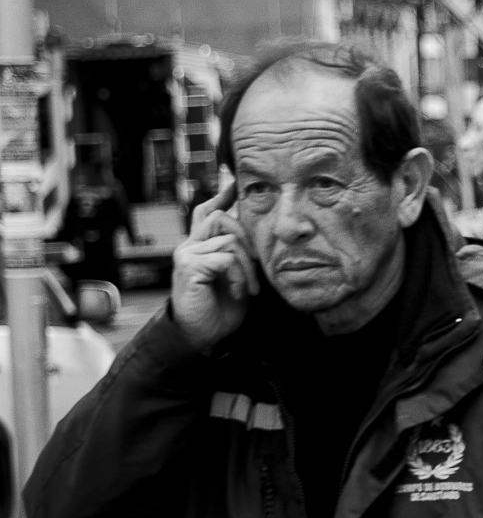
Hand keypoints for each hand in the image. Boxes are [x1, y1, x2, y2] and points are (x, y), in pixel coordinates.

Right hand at [171, 176, 257, 352]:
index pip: (208, 211)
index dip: (222, 195)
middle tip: (257, 273)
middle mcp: (189, 245)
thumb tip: (261, 232)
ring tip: (248, 289)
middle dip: (250, 243)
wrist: (205, 335)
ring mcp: (186, 254)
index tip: (236, 182)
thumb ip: (241, 253)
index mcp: (201, 245)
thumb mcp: (237, 275)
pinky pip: (226, 258)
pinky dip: (239, 277)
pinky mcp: (189, 266)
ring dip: (248, 267)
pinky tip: (239, 293)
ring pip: (230, 239)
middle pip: (224, 219)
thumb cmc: (222, 307)